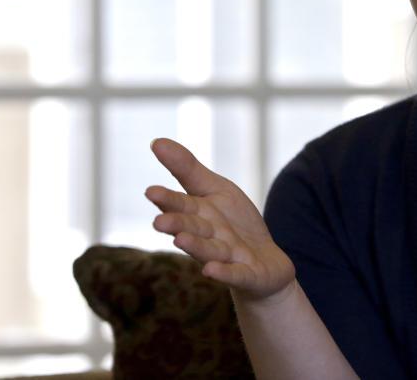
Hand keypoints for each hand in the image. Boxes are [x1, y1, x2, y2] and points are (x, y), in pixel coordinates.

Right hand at [146, 138, 295, 302]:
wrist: (265, 262)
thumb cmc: (234, 224)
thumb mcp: (216, 190)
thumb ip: (187, 169)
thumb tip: (156, 141)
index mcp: (199, 216)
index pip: (182, 205)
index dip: (168, 199)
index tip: (151, 191)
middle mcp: (209, 238)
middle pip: (192, 228)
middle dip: (177, 225)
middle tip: (160, 221)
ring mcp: (227, 258)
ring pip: (210, 251)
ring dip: (196, 246)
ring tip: (180, 239)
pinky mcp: (247, 275)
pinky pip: (235, 274)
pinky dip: (224, 273)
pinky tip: (210, 271)